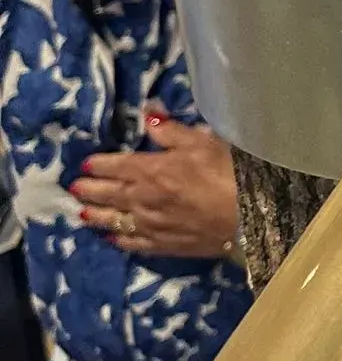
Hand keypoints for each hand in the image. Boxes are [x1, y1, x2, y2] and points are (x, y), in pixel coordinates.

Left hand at [72, 114, 239, 259]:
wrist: (249, 216)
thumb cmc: (229, 172)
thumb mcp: (203, 141)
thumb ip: (171, 131)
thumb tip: (148, 115)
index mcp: (152, 170)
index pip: (118, 165)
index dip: (100, 164)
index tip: (85, 164)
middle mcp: (144, 199)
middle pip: (111, 194)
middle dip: (90, 190)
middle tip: (74, 189)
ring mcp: (152, 226)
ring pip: (115, 221)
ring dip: (97, 216)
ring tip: (82, 213)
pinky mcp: (164, 245)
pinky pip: (134, 243)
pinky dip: (119, 240)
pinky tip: (111, 239)